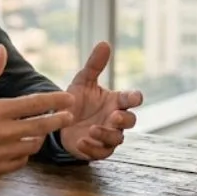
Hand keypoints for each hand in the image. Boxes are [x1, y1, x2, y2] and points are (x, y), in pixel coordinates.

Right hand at [0, 44, 74, 179]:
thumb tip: (1, 49)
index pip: (34, 104)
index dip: (54, 100)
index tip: (68, 98)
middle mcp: (2, 133)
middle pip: (41, 127)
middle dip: (59, 120)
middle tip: (69, 116)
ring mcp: (0, 153)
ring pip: (33, 146)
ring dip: (40, 137)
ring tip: (41, 130)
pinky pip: (21, 162)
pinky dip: (25, 153)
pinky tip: (22, 146)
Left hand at [60, 42, 143, 160]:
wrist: (61, 121)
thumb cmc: (78, 100)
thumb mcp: (83, 81)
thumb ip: (95, 65)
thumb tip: (104, 43)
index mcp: (116, 101)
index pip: (132, 99)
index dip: (135, 98)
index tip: (134, 97)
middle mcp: (115, 119)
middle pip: (130, 121)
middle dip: (124, 119)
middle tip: (113, 116)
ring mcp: (108, 136)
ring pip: (117, 139)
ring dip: (106, 134)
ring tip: (92, 129)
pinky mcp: (98, 149)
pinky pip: (102, 153)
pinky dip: (93, 148)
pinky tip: (82, 141)